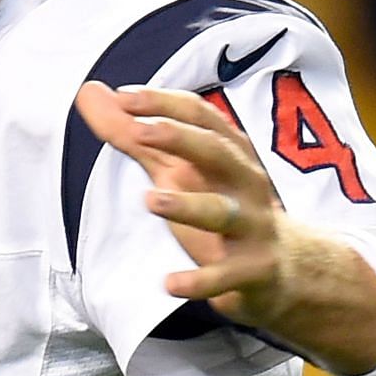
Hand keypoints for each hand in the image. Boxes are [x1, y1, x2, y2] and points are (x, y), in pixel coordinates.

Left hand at [73, 80, 292, 327]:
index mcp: (228, 152)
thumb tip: (89, 92)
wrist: (286, 269)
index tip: (125, 97)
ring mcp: (252, 226)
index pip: (200, 116)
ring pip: (221, 211)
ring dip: (187, 204)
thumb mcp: (177, 169)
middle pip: (216, 152)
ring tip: (151, 199)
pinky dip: (200, 281)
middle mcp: (244, 182)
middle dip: (180, 139)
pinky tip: (170, 283)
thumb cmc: (221, 206)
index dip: (165, 104)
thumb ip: (131, 135)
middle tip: (140, 132)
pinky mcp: (252, 270)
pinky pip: (226, 276)